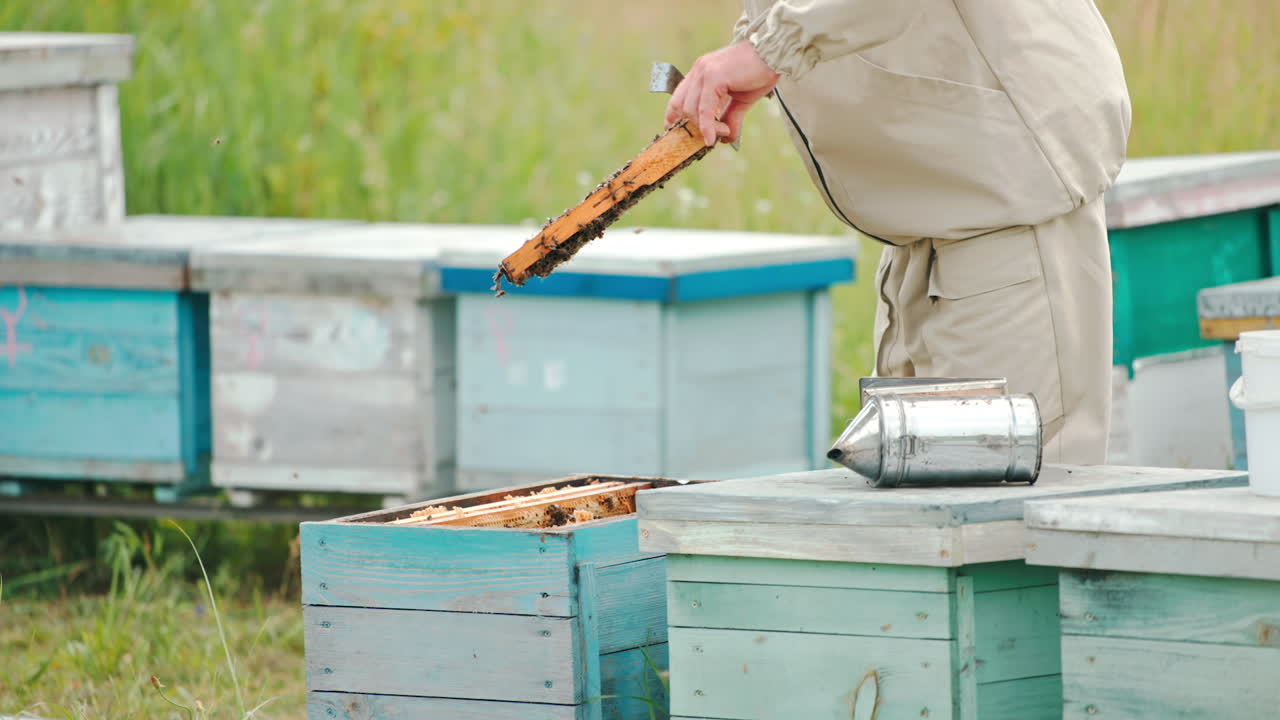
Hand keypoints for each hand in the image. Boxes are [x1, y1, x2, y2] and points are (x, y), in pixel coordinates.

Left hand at [665, 40, 780, 146]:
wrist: (774, 54)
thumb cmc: (760, 72)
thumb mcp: (741, 100)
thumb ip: (730, 117)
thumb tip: (726, 138)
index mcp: (701, 72)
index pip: (678, 98)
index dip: (673, 118)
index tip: (677, 134)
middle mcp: (698, 70)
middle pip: (681, 107)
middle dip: (693, 128)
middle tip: (712, 137)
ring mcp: (704, 72)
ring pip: (691, 110)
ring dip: (706, 128)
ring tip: (724, 132)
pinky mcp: (713, 77)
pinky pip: (704, 109)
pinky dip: (707, 127)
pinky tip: (712, 137)